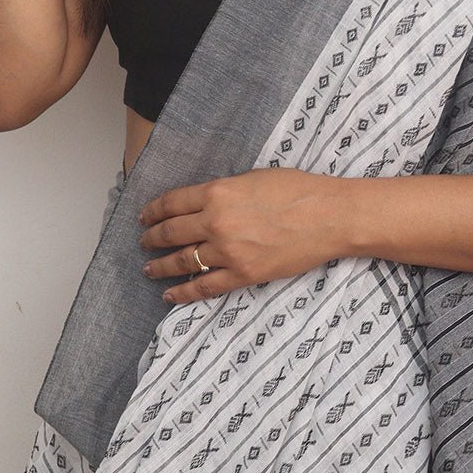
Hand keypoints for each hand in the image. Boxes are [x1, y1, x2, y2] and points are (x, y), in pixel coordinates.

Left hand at [136, 168, 344, 305]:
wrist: (329, 216)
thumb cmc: (298, 190)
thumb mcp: (253, 178)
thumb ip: (224, 191)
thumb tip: (205, 201)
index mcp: (217, 193)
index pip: (172, 203)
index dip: (153, 211)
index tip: (144, 216)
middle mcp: (216, 222)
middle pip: (170, 232)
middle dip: (152, 238)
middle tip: (143, 242)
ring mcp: (228, 251)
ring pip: (182, 261)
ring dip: (161, 266)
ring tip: (149, 269)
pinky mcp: (243, 274)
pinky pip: (204, 286)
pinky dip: (183, 292)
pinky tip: (170, 294)